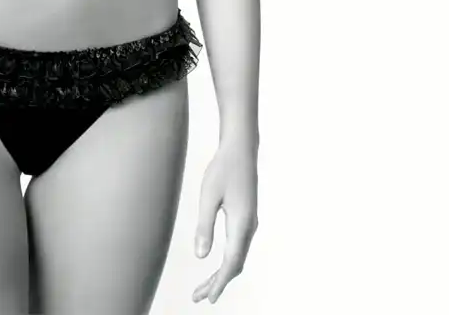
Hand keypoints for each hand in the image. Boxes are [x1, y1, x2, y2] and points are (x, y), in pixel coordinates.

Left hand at [192, 140, 257, 303]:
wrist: (241, 150)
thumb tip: (201, 257)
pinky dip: (227, 262)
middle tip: (198, 297)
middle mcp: (250, 228)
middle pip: (235, 265)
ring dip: (222, 274)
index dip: (219, 283)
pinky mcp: (246, 219)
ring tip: (204, 288)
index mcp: (242, 224)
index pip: (231, 263)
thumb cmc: (222, 170)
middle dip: (218, 283)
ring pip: (238, 257)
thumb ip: (204, 226)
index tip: (207, 298)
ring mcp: (250, 224)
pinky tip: (216, 265)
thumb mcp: (208, 196)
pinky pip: (239, 248)